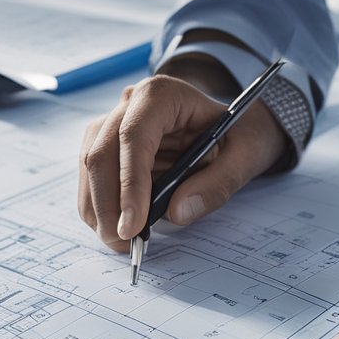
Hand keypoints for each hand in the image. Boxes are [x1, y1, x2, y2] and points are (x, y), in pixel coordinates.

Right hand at [78, 73, 287, 250]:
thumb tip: (177, 212)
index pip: (134, 136)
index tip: (133, 225)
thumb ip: (219, 182)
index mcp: (162, 95)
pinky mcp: (105, 144)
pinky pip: (92, 177)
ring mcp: (112, 123)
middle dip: (108, 204)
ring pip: (90, 167)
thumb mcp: (248, 154)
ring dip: (99, 209)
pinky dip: (99, 206)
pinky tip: (117, 226)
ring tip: (121, 241)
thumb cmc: (239, 134)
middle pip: (101, 154)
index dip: (129, 183)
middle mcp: (128, 103)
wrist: (231, 126)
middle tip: (124, 243)